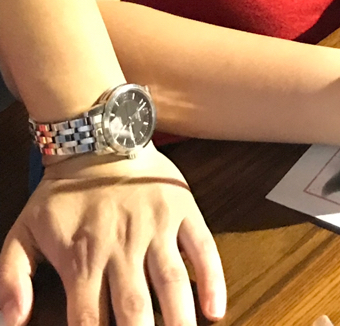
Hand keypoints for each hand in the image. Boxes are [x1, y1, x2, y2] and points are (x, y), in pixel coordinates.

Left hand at [0, 144, 225, 325]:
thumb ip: (11, 279)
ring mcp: (156, 228)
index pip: (89, 320)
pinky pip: (202, 247)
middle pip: (133, 308)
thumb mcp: (22, 233)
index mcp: (83, 258)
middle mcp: (122, 247)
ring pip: (172, 282)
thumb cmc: (61, 194)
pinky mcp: (182, 210)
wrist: (98, 138)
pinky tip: (214, 310)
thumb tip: (11, 324)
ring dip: (179, 318)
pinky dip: (212, 279)